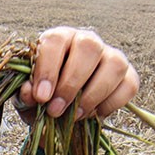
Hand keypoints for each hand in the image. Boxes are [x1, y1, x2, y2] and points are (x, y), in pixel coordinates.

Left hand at [16, 26, 138, 121]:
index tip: (41, 97)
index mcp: (59, 39)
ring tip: (76, 116)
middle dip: (71, 83)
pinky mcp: (127, 76)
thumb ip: (26, 94)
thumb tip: (30, 93)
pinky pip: (129, 85)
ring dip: (93, 94)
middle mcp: (87, 41)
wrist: (62, 113)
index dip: (48, 69)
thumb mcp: (28, 98)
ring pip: (114, 64)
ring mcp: (111, 56)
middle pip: (89, 47)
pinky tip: (93, 115)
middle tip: (56, 110)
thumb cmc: (44, 97)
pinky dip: (111, 104)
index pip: (56, 42)